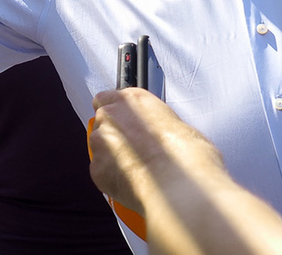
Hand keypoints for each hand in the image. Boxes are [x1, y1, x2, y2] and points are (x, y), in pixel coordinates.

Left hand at [88, 88, 224, 213]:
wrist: (178, 181)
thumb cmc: (185, 153)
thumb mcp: (173, 123)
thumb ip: (151, 121)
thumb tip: (152, 133)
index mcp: (130, 100)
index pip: (105, 99)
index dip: (115, 114)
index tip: (124, 124)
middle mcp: (110, 116)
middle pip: (102, 123)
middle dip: (114, 136)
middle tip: (134, 151)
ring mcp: (100, 141)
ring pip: (100, 147)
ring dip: (112, 156)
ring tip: (137, 169)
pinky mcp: (96, 166)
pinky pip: (101, 171)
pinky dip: (112, 177)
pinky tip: (132, 182)